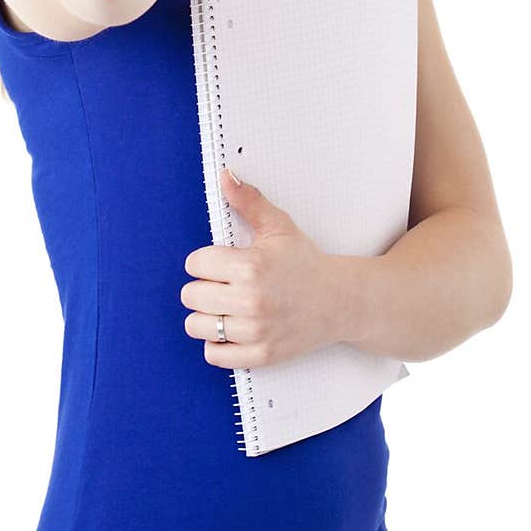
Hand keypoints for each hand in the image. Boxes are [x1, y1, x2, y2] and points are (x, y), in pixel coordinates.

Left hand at [181, 167, 341, 368]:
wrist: (339, 301)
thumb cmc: (305, 263)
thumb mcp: (279, 227)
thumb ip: (249, 201)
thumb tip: (225, 175)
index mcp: (251, 266)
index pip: (195, 263)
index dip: (205, 261)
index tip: (220, 262)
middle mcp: (250, 300)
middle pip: (191, 295)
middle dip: (203, 287)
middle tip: (223, 285)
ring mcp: (255, 331)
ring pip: (196, 325)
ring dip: (206, 316)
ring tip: (224, 307)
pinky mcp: (261, 355)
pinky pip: (214, 354)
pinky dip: (217, 343)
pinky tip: (231, 329)